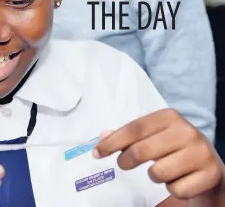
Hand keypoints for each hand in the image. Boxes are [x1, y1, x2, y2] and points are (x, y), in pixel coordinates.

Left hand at [93, 109, 223, 199]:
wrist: (209, 164)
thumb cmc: (173, 146)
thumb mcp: (153, 135)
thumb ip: (128, 135)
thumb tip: (102, 136)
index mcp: (169, 116)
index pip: (133, 129)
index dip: (112, 142)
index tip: (97, 153)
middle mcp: (186, 131)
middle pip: (142, 150)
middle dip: (125, 160)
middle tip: (122, 164)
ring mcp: (201, 152)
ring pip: (158, 173)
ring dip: (153, 176)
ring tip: (160, 170)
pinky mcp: (210, 174)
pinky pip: (177, 189)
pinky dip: (173, 189)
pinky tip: (178, 179)